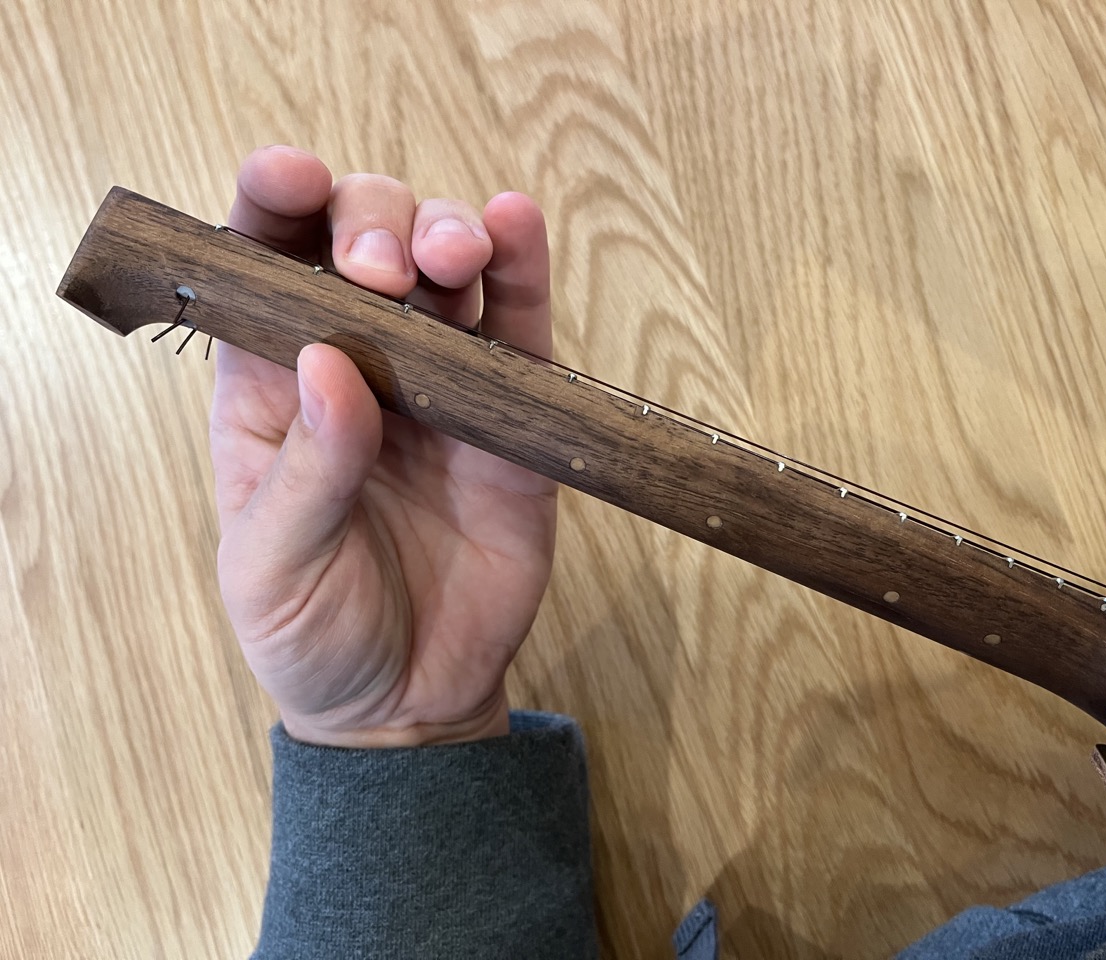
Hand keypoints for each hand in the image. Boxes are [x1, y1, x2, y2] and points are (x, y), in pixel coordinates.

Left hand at [210, 146, 555, 747]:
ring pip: (448, 270)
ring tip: (455, 255)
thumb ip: (306, 469)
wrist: (413, 701)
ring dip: (450, 233)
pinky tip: (516, 225)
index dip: (273, 204)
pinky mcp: (513, 417)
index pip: (263, 267)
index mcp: (272, 388)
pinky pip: (521, 330)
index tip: (292, 179)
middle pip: (362, 245)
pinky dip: (524, 272)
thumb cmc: (316, 634)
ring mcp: (440, 385)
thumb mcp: (274, 567)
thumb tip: (332, 362)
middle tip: (386, 273)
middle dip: (374, 225)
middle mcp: (358, 366)